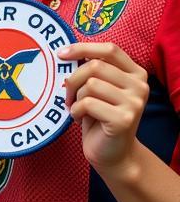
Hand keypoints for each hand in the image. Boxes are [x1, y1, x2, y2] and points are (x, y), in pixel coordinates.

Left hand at [61, 42, 148, 173]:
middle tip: (68, 95)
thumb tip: (65, 52)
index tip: (60, 54)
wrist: (112, 153)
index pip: (110, 49)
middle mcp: (140, 86)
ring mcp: (135, 103)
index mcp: (136, 73)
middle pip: (95, 66)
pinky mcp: (124, 119)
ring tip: (78, 109)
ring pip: (90, 85)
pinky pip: (87, 104)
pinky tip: (79, 119)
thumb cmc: (99, 116)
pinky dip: (75, 110)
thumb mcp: (98, 89)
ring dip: (75, 98)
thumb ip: (92, 70)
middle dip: (73, 80)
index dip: (83, 48)